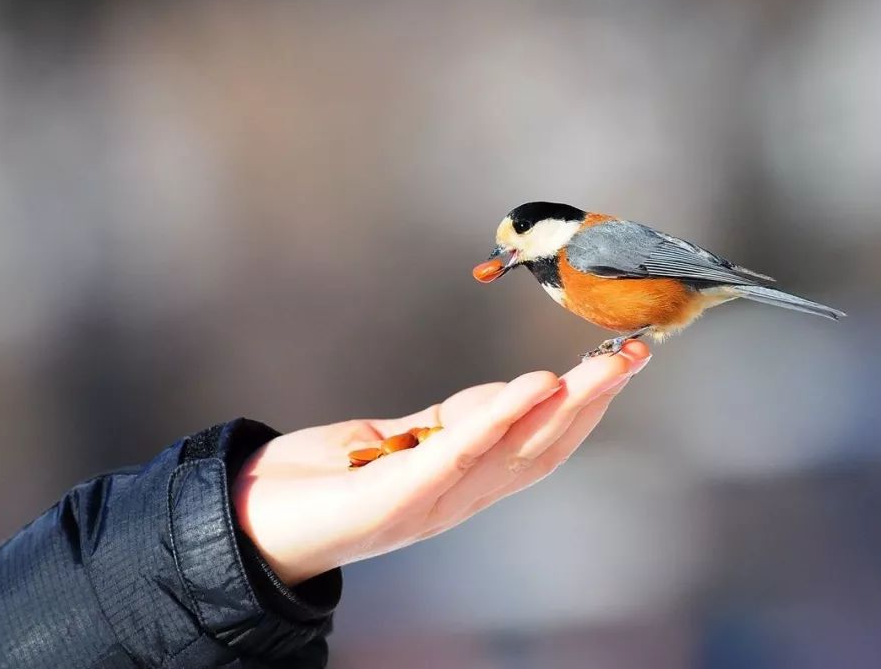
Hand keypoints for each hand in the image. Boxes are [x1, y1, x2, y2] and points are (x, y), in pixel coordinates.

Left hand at [232, 341, 651, 584]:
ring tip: (601, 369)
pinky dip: (499, 420)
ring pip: (514, 453)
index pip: (540, 445)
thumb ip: (452, 426)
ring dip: (564, 408)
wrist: (247, 524)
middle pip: (543, 449)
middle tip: (633, 356)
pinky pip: (455, 455)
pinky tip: (531, 388)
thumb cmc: (323, 483)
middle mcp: (459, 499)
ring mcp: (431, 503)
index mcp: (464, 483)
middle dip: (593, 403)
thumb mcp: (399, 443)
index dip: (586, 406)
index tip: (619, 363)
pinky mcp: (394, 499)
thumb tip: (505, 400)